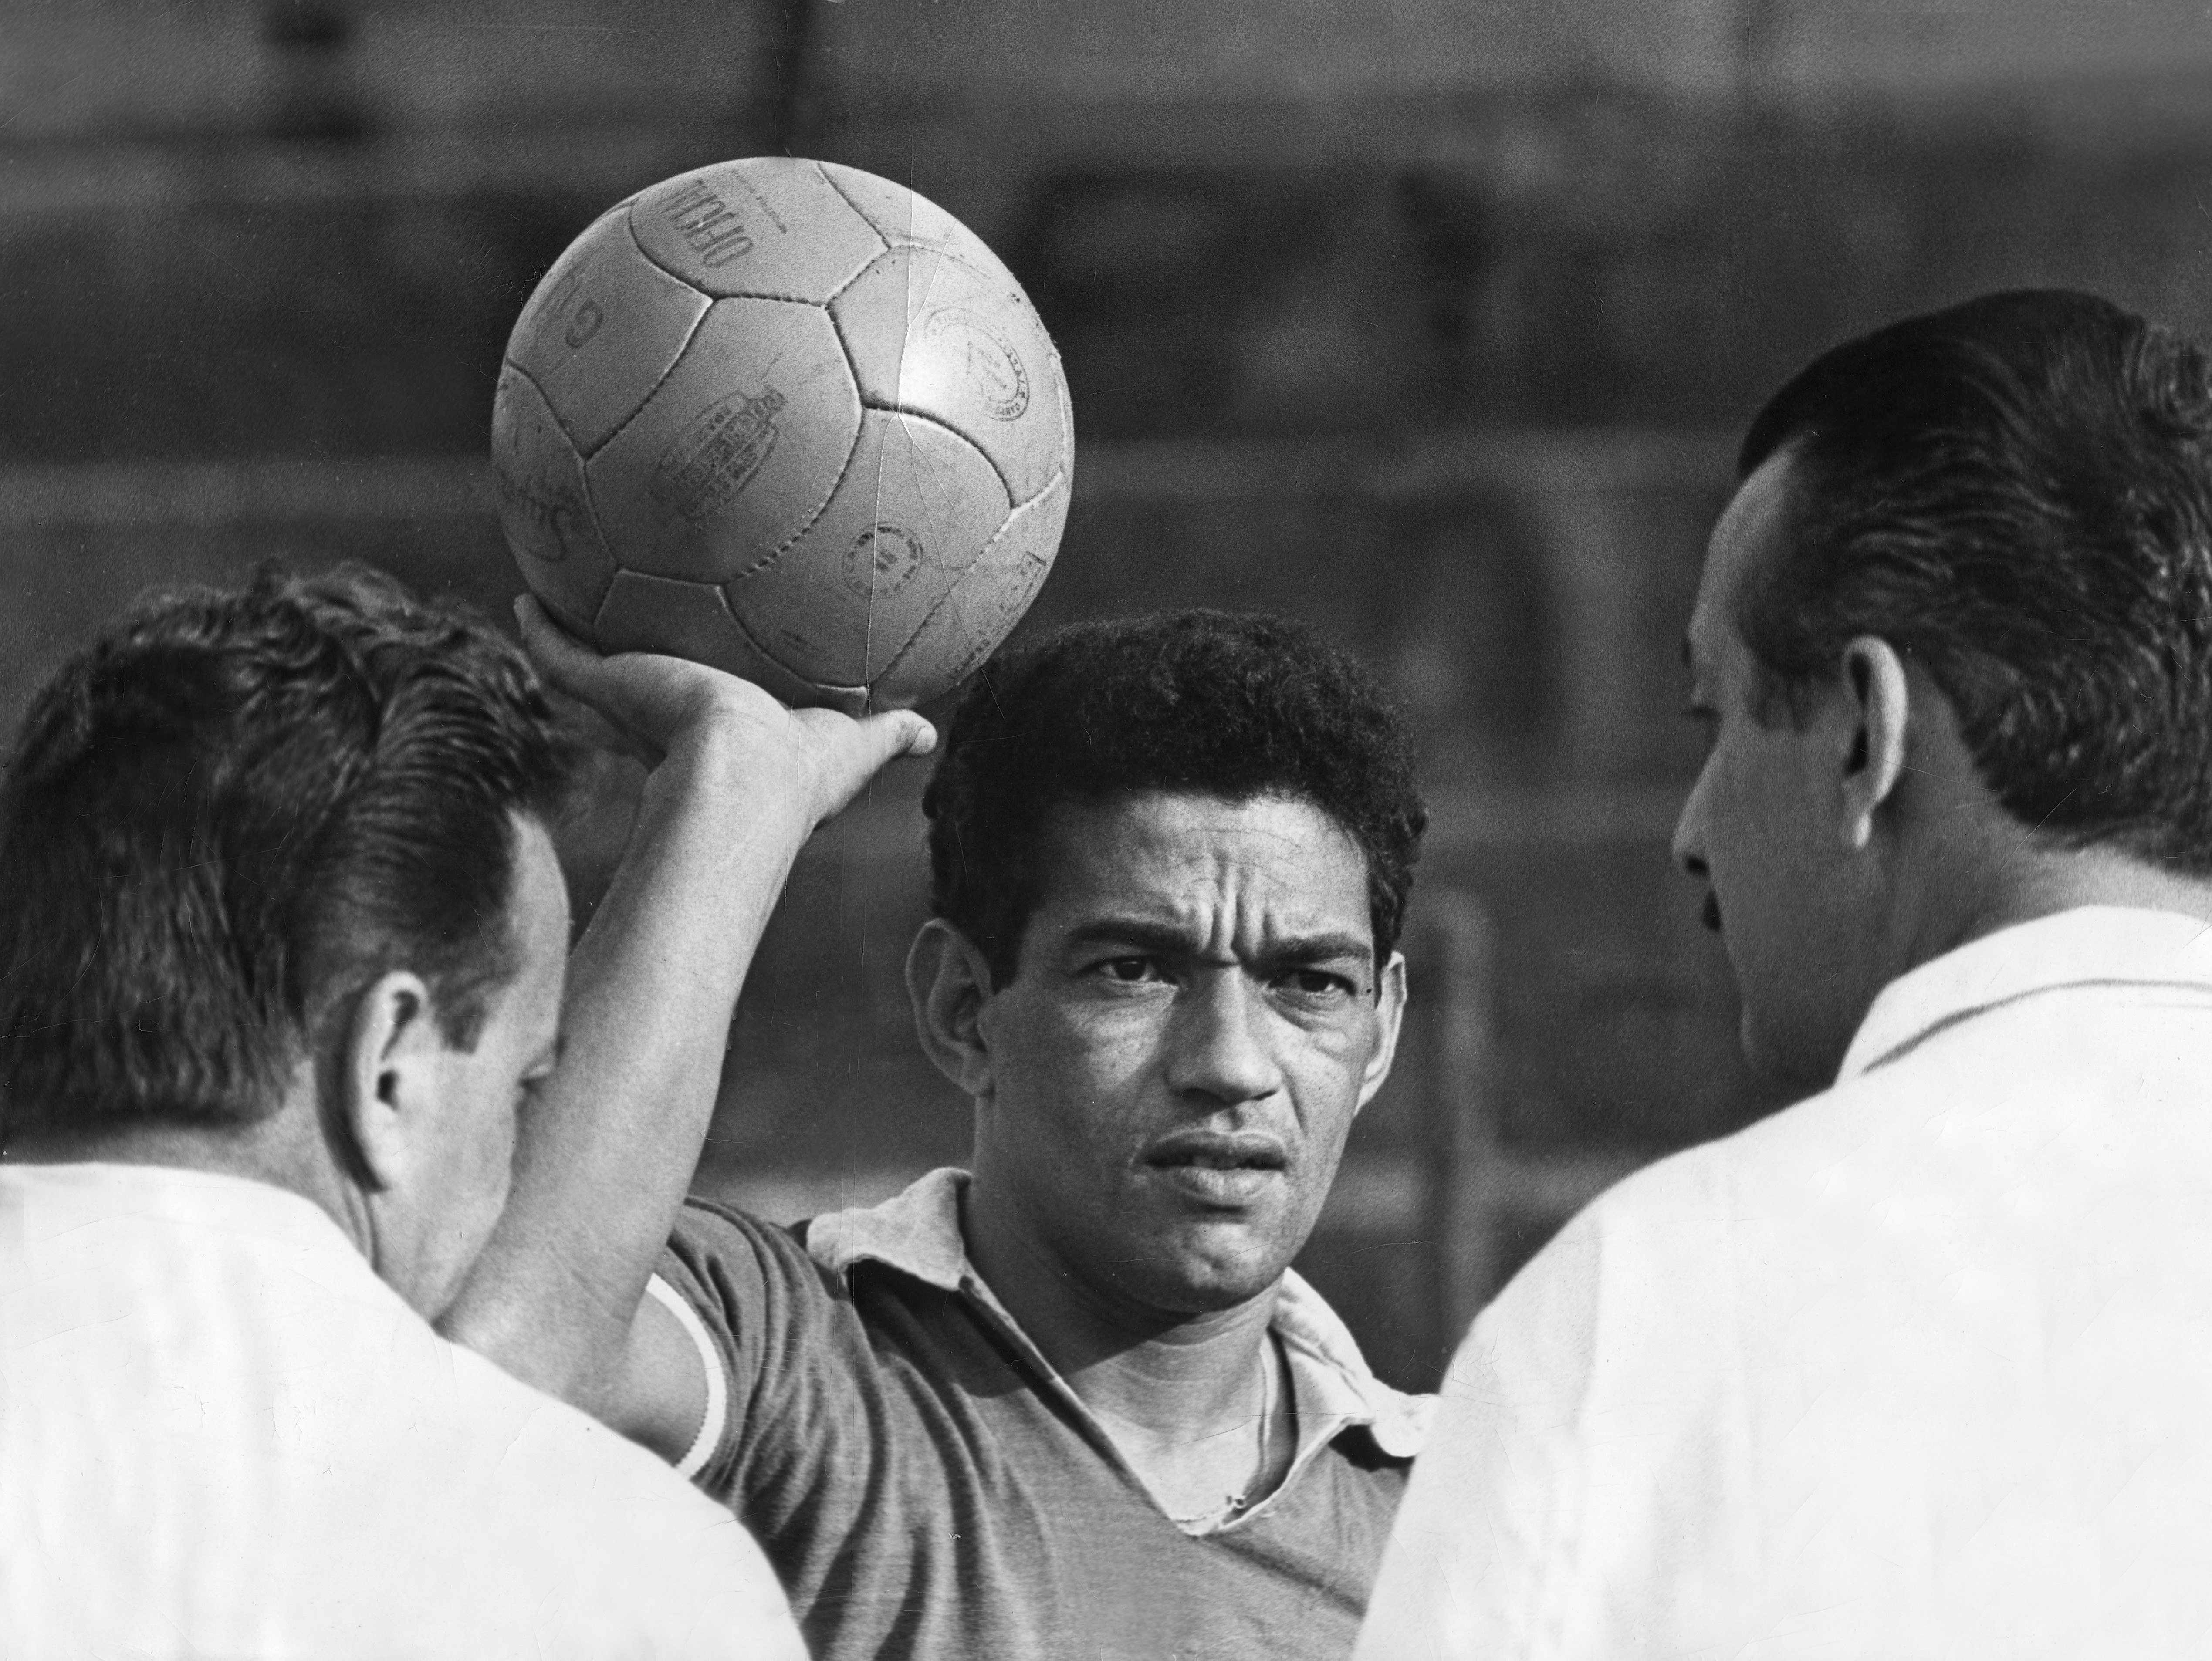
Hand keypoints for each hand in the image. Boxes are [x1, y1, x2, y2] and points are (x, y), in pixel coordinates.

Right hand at [513, 595, 935, 827]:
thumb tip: (930, 734)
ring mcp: (635, 702)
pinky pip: (561, 654)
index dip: (700, 688)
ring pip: (593, 668)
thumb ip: (886, 732)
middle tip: (620, 619)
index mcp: (725, 727)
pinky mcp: (608, 687)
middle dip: (630, 664)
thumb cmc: (803, 766)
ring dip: (572, 638)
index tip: (700, 661)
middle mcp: (675, 716)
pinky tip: (524, 596)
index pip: (705, 704)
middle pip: (643, 686)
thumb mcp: (856, 740)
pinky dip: (541, 629)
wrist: (747, 770)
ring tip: (551, 595)